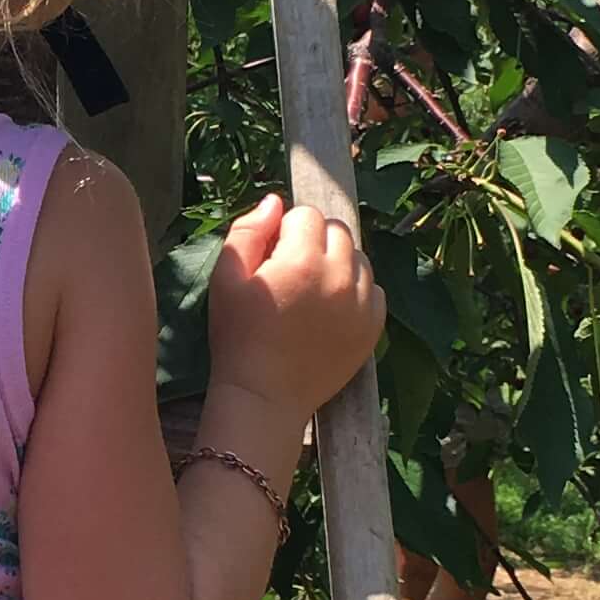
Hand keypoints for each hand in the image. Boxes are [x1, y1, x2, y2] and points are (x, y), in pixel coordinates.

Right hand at [204, 191, 385, 427]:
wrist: (265, 397)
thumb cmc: (237, 337)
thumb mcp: (226, 278)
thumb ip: (248, 231)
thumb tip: (275, 202)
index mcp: (302, 260)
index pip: (306, 215)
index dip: (284, 231)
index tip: (271, 257)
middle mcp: (339, 276)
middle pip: (337, 231)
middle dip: (314, 242)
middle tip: (290, 273)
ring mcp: (361, 303)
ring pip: (358, 258)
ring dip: (337, 264)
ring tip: (311, 292)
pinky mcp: (373, 327)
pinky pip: (373, 289)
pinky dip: (354, 291)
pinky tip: (329, 310)